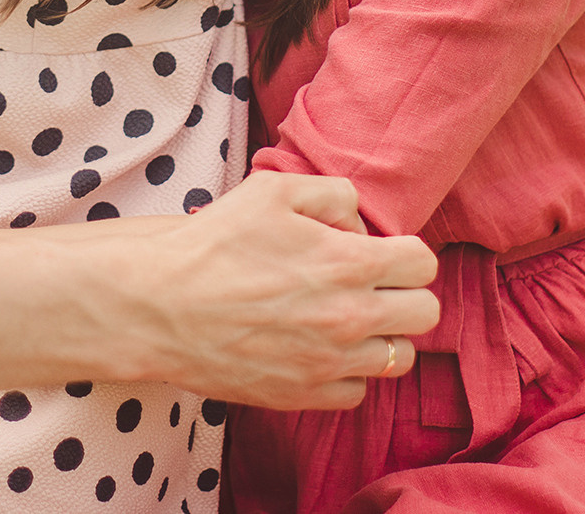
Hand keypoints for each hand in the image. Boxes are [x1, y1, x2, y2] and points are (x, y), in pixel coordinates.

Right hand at [115, 171, 438, 409]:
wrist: (159, 306)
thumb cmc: (212, 243)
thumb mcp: (273, 190)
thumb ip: (333, 194)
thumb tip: (359, 224)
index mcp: (349, 263)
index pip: (424, 264)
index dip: (405, 252)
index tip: (379, 252)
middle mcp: (351, 318)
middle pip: (425, 314)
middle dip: (404, 293)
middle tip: (369, 285)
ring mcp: (330, 363)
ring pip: (399, 358)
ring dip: (380, 335)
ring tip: (343, 318)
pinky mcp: (304, 396)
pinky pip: (357, 392)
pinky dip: (347, 372)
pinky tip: (319, 349)